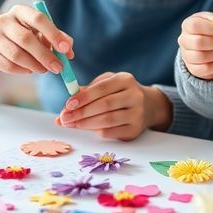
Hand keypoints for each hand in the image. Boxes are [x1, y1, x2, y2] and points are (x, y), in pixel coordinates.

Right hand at [0, 4, 73, 74]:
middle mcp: (3, 20)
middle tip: (58, 68)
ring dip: (34, 65)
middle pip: (26, 39)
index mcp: (20, 11)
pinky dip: (22, 71)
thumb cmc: (23, 35)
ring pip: (17, 55)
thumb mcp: (40, 32)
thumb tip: (69, 52)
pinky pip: (8, 66)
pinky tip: (29, 70)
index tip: (66, 49)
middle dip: (45, 56)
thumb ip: (57, 38)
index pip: (38, 19)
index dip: (53, 34)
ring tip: (44, 70)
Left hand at [55, 72, 171, 140]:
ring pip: (108, 120)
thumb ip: (88, 91)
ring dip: (86, 124)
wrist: (148, 106)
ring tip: (71, 124)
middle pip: (104, 105)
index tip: (68, 105)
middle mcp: (134, 95)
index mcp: (125, 80)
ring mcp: (137, 113)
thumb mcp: (108, 84)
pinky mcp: (135, 129)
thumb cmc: (120, 93)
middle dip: (81, 112)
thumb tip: (67, 106)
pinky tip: (87, 128)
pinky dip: (97, 131)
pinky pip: (112, 132)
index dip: (83, 97)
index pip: (102, 88)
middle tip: (64, 118)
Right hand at [178, 12, 212, 79]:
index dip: (211, 29)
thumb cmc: (210, 30)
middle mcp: (183, 40)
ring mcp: (186, 55)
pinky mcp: (193, 68)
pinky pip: (206, 69)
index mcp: (187, 25)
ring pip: (202, 57)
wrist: (206, 45)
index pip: (195, 26)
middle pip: (198, 42)